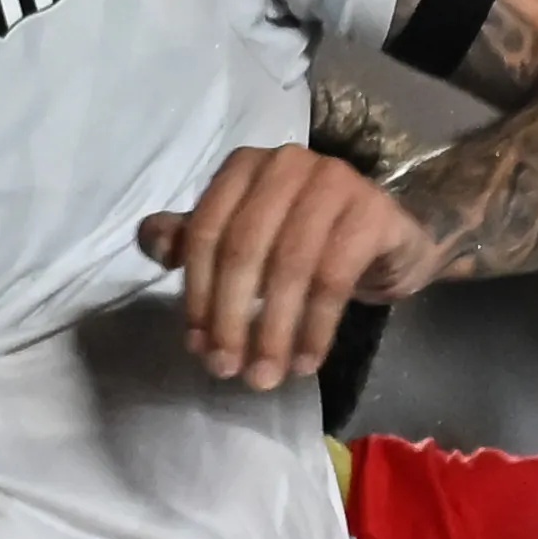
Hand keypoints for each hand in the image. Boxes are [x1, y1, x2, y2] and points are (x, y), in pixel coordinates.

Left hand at [138, 144, 442, 389]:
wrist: (387, 243)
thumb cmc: (307, 241)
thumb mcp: (245, 239)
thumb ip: (195, 240)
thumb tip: (149, 239)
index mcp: (245, 166)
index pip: (206, 231)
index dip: (197, 294)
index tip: (198, 347)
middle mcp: (287, 162)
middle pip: (244, 249)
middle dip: (231, 318)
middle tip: (228, 370)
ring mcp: (335, 181)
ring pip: (290, 266)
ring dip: (274, 331)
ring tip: (266, 376)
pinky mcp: (373, 213)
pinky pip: (335, 278)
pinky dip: (315, 328)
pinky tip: (305, 362)